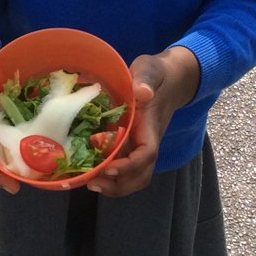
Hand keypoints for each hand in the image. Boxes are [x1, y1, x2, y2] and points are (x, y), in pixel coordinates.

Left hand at [87, 46, 199, 197]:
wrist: (167, 79)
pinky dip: (107, 175)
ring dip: (113, 185)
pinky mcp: (129, 144)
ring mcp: (138, 145)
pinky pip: (121, 166)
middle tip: (93, 183)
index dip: (129, 167)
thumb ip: (147, 78)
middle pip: (140, 175)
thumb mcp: (150, 69)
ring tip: (88, 183)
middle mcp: (146, 142)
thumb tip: (143, 92)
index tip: (108, 169)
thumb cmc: (156, 74)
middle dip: (119, 185)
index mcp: (151, 128)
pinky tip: (88, 171)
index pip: (147, 155)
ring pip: (132, 176)